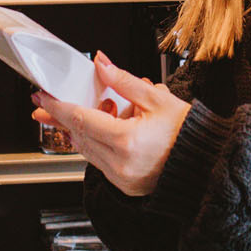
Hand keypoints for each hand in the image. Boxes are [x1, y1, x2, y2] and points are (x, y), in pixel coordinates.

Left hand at [33, 52, 190, 197]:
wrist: (207, 163)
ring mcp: (121, 178)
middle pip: (78, 136)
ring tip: (86, 112)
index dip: (58, 106)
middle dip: (61, 118)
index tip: (43, 97)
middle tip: (46, 105)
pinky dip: (96, 145)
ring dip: (79, 131)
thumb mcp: (157, 98)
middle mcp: (120, 164)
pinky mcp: (125, 186)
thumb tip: (102, 65)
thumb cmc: (188, 132)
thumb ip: (123, 81)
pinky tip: (104, 129)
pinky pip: (99, 162)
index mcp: (126, 141)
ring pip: (86, 151)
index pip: (81, 119)